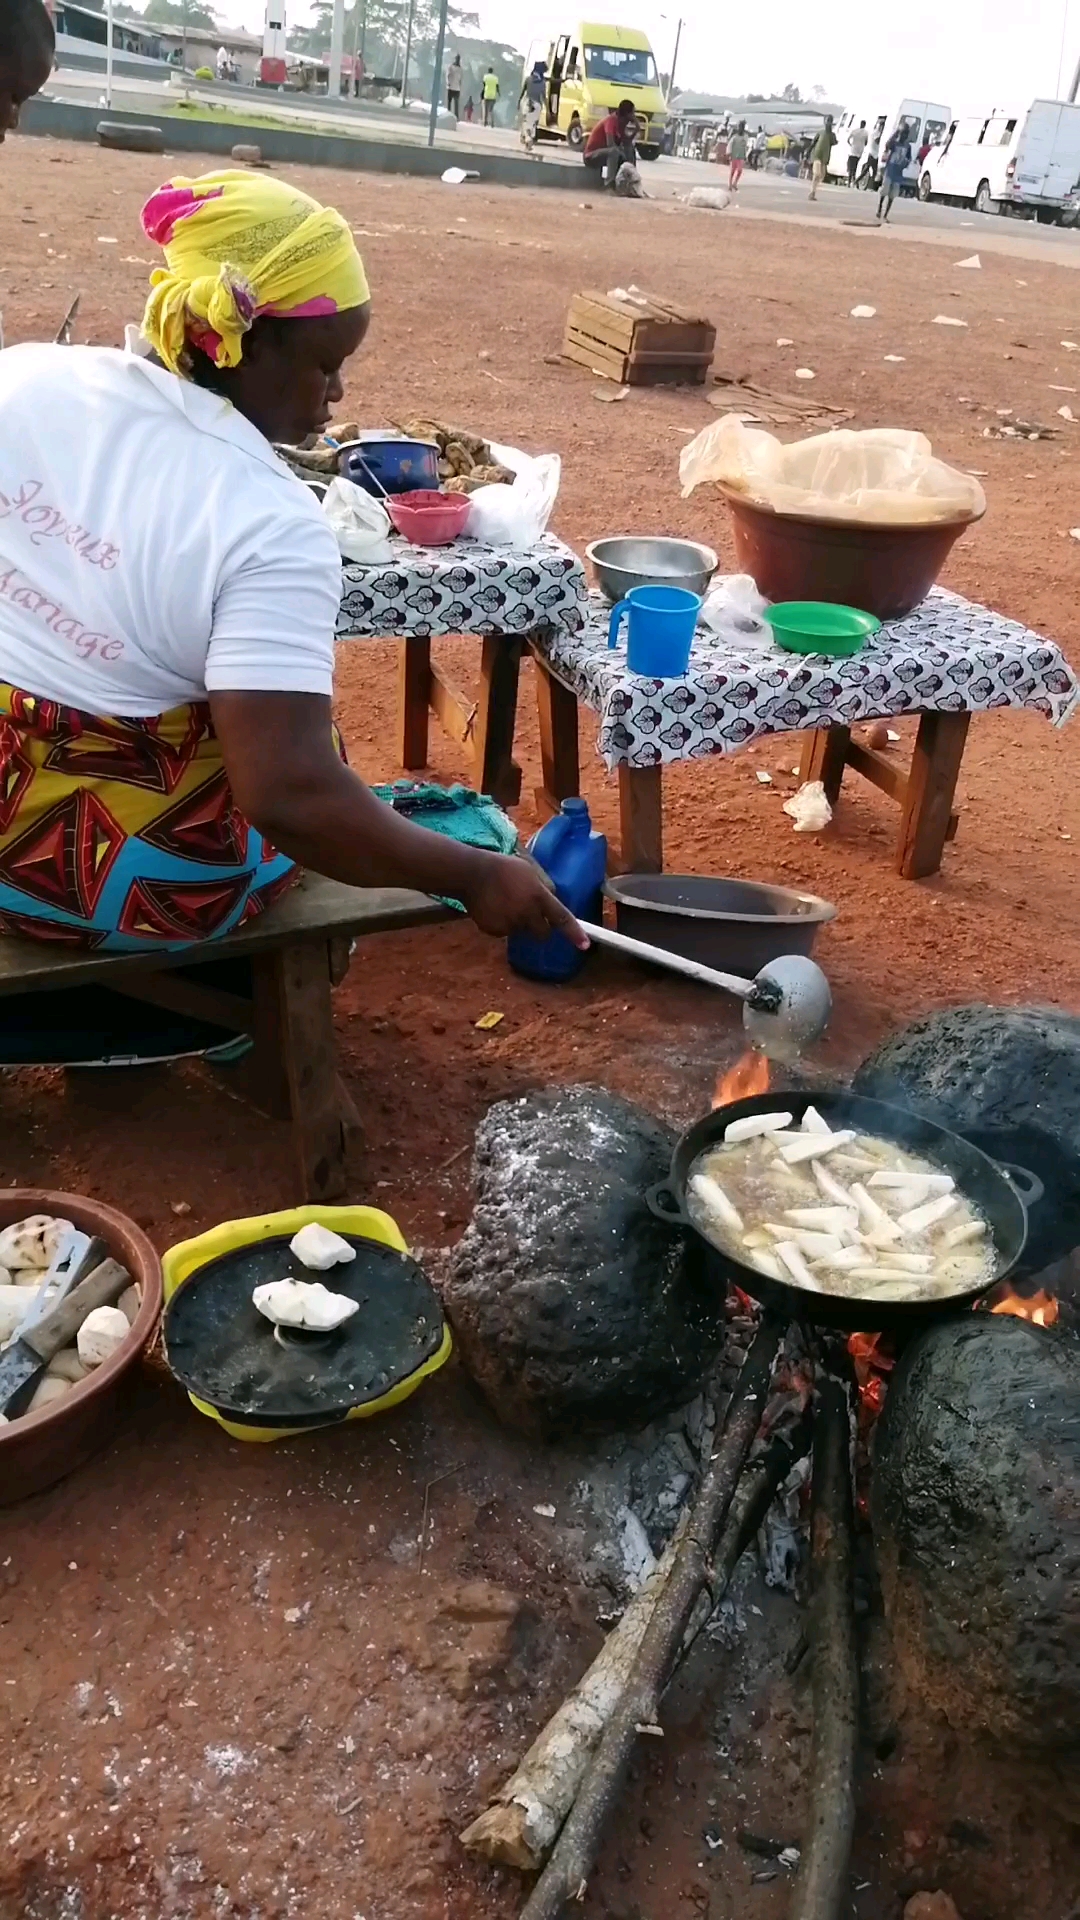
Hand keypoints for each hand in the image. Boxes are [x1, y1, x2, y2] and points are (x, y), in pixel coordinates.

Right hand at [460, 853, 588, 946]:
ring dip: (518, 923)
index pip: (561, 918)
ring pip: (521, 931)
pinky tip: (493, 908)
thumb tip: (553, 899)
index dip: (574, 932)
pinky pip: (504, 932)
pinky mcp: (494, 930)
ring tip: (504, 903)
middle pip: (542, 934)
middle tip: (530, 914)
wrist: (471, 873)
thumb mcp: (529, 870)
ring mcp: (509, 924)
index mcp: (538, 896)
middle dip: (540, 928)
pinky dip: (501, 924)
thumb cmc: (502, 867)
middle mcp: (526, 913)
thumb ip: (543, 888)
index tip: (584, 945)